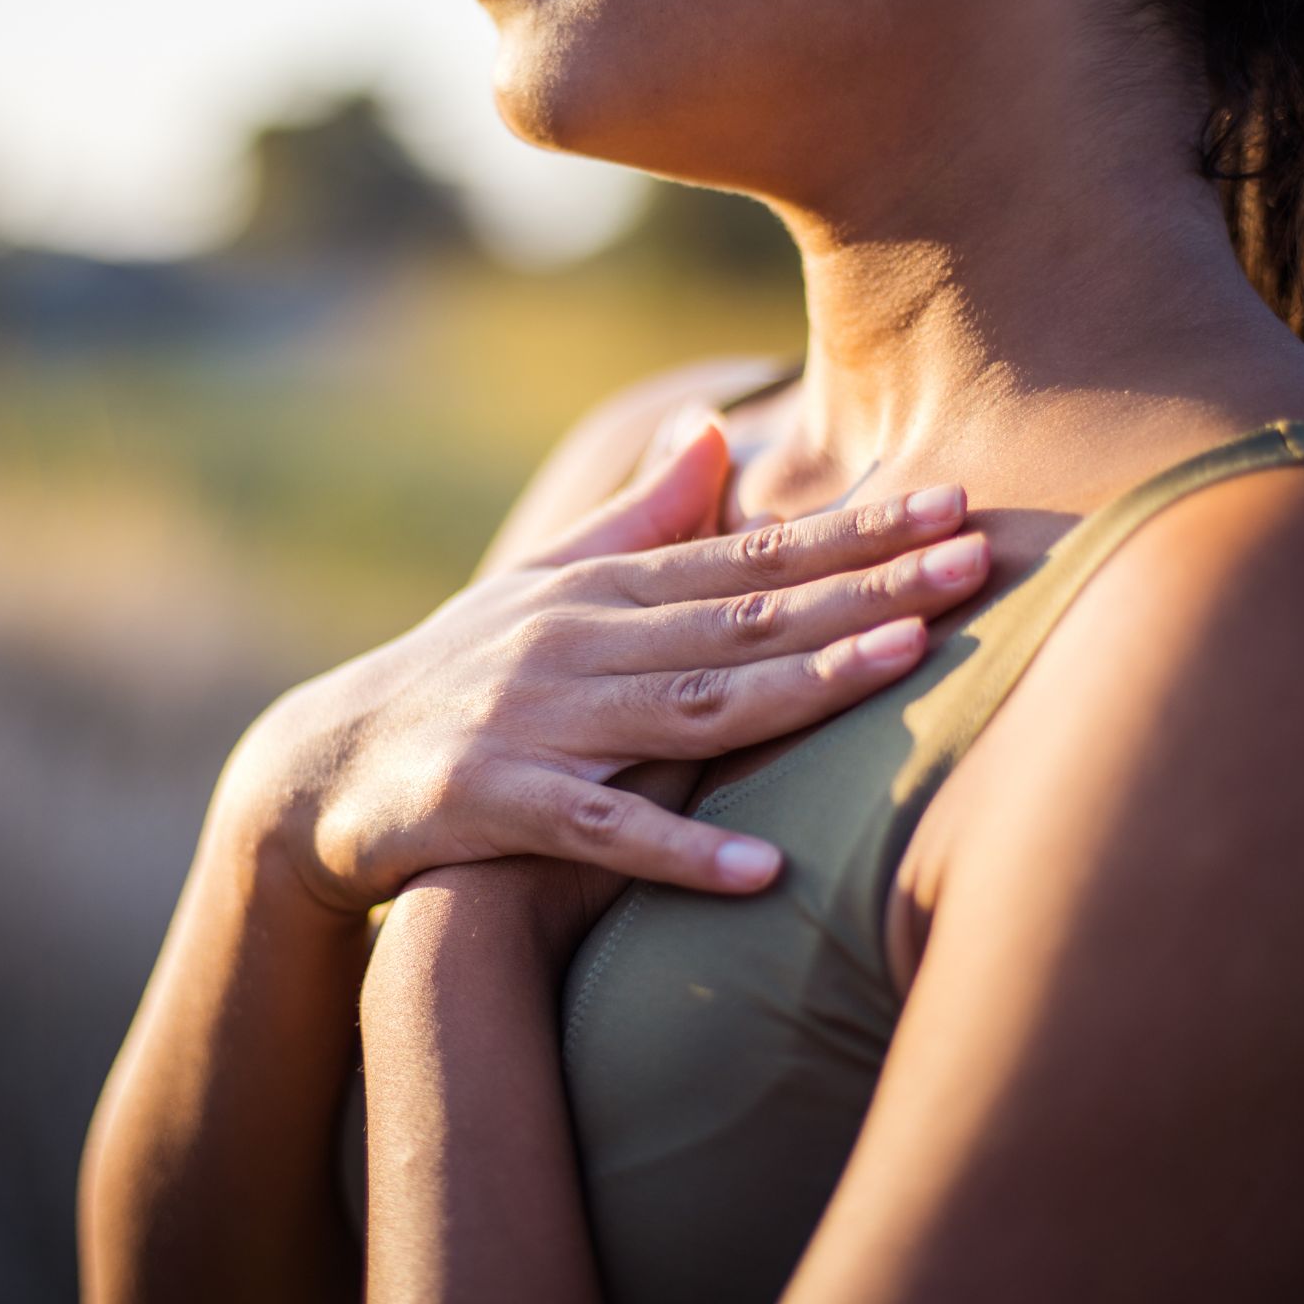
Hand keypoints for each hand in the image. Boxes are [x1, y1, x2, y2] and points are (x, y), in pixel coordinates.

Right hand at [217, 416, 989, 915]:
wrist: (327, 763)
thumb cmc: (462, 668)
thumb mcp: (546, 583)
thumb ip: (638, 516)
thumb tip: (713, 431)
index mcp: (605, 590)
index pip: (751, 558)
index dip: (855, 534)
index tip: (953, 506)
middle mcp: (580, 640)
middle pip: (743, 616)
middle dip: (866, 588)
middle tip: (976, 559)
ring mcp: (537, 719)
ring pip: (689, 704)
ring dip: (799, 685)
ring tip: (904, 664)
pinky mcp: (492, 801)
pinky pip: (598, 830)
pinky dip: (677, 851)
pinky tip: (763, 872)